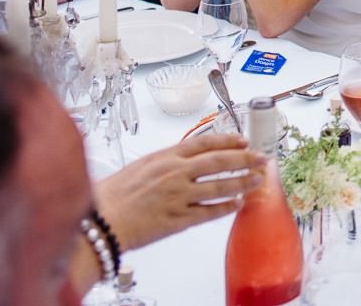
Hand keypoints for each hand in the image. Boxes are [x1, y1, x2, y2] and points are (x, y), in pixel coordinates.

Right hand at [93, 133, 264, 251]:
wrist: (98, 220)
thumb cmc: (111, 195)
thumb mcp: (139, 167)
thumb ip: (164, 162)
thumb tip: (183, 161)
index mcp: (165, 157)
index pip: (205, 142)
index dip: (228, 140)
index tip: (244, 140)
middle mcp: (176, 173)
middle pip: (219, 161)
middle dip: (245, 159)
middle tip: (262, 158)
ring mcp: (179, 196)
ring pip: (220, 186)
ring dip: (242, 182)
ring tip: (257, 181)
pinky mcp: (178, 219)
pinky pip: (209, 212)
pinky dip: (226, 207)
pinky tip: (237, 204)